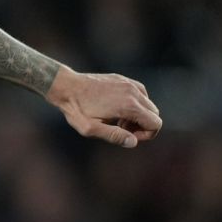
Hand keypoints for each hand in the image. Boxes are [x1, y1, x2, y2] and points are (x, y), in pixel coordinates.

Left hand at [45, 67, 161, 147]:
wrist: (66, 86)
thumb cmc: (76, 109)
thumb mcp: (91, 129)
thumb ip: (113, 136)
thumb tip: (133, 142)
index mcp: (129, 105)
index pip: (156, 123)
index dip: (146, 135)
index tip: (129, 136)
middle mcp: (134, 92)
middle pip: (154, 114)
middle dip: (142, 126)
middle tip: (121, 129)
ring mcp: (130, 83)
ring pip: (148, 104)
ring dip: (139, 115)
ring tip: (117, 120)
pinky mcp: (124, 79)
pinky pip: (140, 94)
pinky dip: (135, 104)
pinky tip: (116, 109)